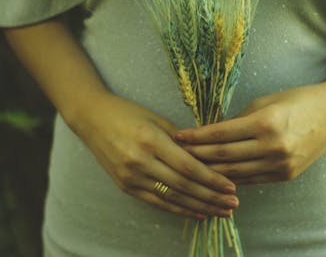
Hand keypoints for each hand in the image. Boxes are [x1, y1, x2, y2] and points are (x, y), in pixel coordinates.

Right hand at [67, 91, 238, 218]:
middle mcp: (140, 162)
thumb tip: (210, 157)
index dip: (212, 179)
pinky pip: (157, 202)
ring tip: (221, 212)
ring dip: (199, 207)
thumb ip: (182, 140)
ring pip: (172, 198)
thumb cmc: (128, 113)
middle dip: (211, 197)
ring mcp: (130, 177)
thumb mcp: (158, 119)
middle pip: (183, 186)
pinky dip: (179, 209)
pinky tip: (198, 213)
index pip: (188, 166)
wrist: (92, 119)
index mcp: (151, 141)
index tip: (231, 186)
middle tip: (233, 204)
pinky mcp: (126, 186)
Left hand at [174, 71, 325, 184]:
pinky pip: (251, 179)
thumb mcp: (266, 102)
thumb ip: (239, 120)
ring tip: (191, 165)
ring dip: (210, 170)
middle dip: (197, 155)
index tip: (178, 135)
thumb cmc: (298, 100)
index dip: (196, 137)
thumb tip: (212, 133)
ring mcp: (281, 165)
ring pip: (234, 173)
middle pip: (223, 156)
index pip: (220, 134)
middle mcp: (273, 147)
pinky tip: (216, 173)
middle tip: (177, 153)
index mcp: (266, 122)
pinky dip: (231, 177)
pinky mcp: (286, 175)